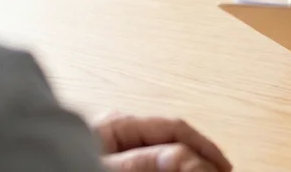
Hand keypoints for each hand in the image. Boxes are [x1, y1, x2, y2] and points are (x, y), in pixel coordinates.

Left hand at [93, 112, 231, 171]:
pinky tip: (182, 170)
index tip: (223, 166)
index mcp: (119, 123)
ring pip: (165, 150)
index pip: (175, 127)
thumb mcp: (109, 167)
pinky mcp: (119, 161)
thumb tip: (183, 155)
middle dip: (201, 154)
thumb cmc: (67, 167)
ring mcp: (120, 146)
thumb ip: (142, 161)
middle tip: (221, 170)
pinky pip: (152, 159)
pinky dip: (171, 166)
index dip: (204, 145)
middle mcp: (121, 130)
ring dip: (189, 160)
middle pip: (174, 138)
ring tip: (207, 170)